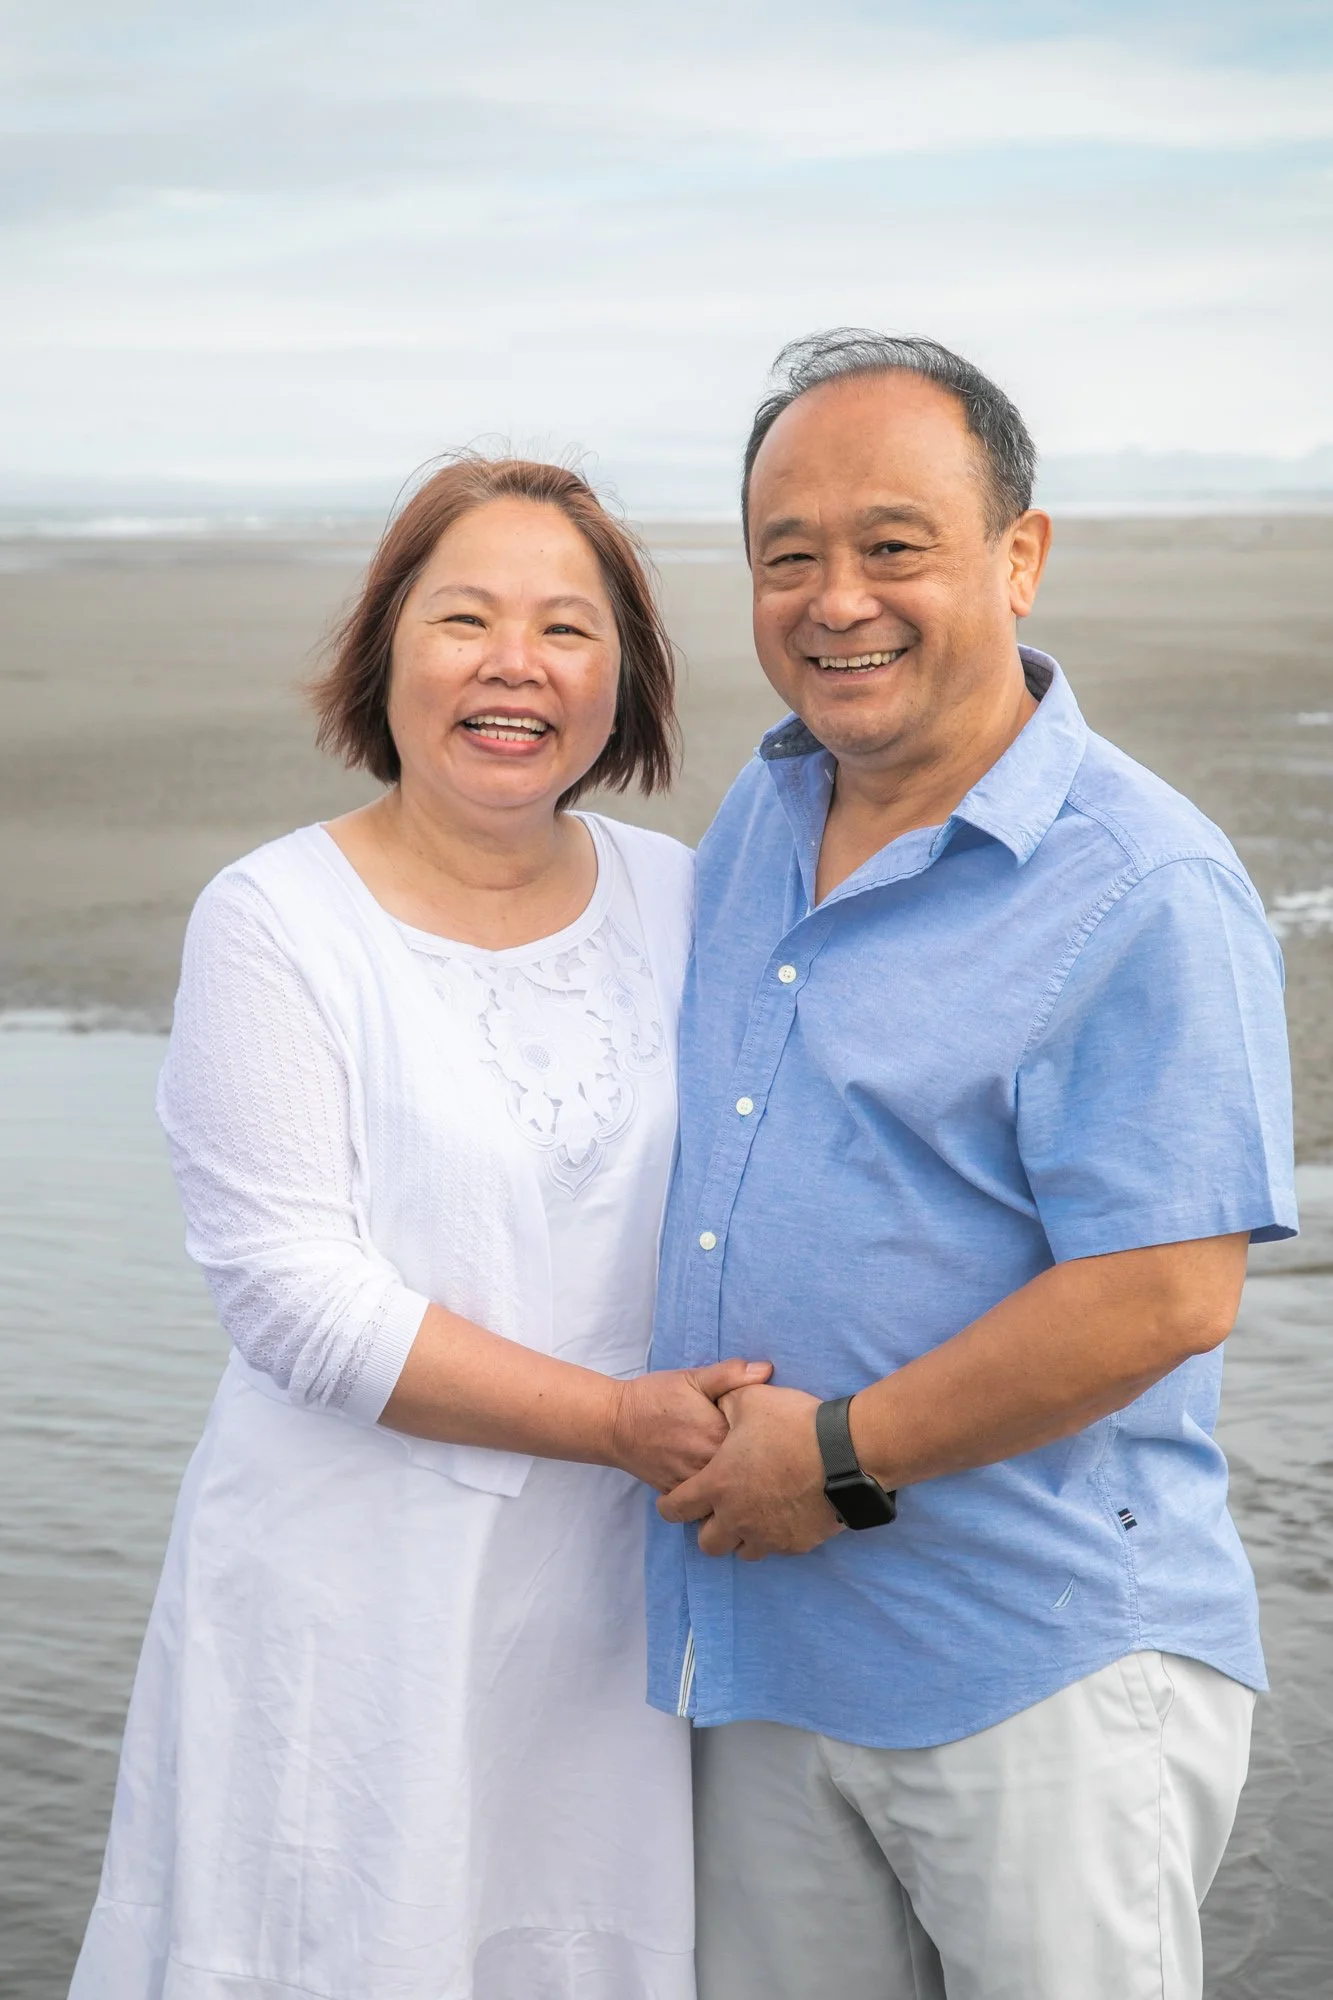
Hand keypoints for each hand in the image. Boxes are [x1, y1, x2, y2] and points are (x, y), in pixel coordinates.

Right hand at [610, 1359, 772, 1490]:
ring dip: (735, 1481)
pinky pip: (705, 1502)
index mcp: (719, 1434)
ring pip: (728, 1491)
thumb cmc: (654, 1397)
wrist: (613, 1424)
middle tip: (758, 1450)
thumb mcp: (692, 1378)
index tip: (767, 1428)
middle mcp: (708, 1464)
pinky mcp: (678, 1495)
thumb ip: (731, 1375)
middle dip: (754, 1460)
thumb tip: (767, 1369)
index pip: (761, 1441)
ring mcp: (692, 1484)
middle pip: (748, 1469)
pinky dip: (714, 1495)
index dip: (766, 1435)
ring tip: (741, 1468)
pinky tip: (717, 1482)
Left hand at [656, 1383, 841, 1558]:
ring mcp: (768, 1536)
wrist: (845, 1454)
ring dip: (741, 1536)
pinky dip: (774, 1536)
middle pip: (708, 1543)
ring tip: (753, 1514)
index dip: (668, 1505)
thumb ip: (726, 1403)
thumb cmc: (793, 1425)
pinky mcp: (797, 1545)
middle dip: (708, 1529)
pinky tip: (784, 1515)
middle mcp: (737, 1518)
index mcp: (717, 1485)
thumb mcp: (751, 1400)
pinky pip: (777, 1548)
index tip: (672, 1501)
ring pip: (743, 1551)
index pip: (675, 1509)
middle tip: (718, 1510)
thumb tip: (720, 1405)